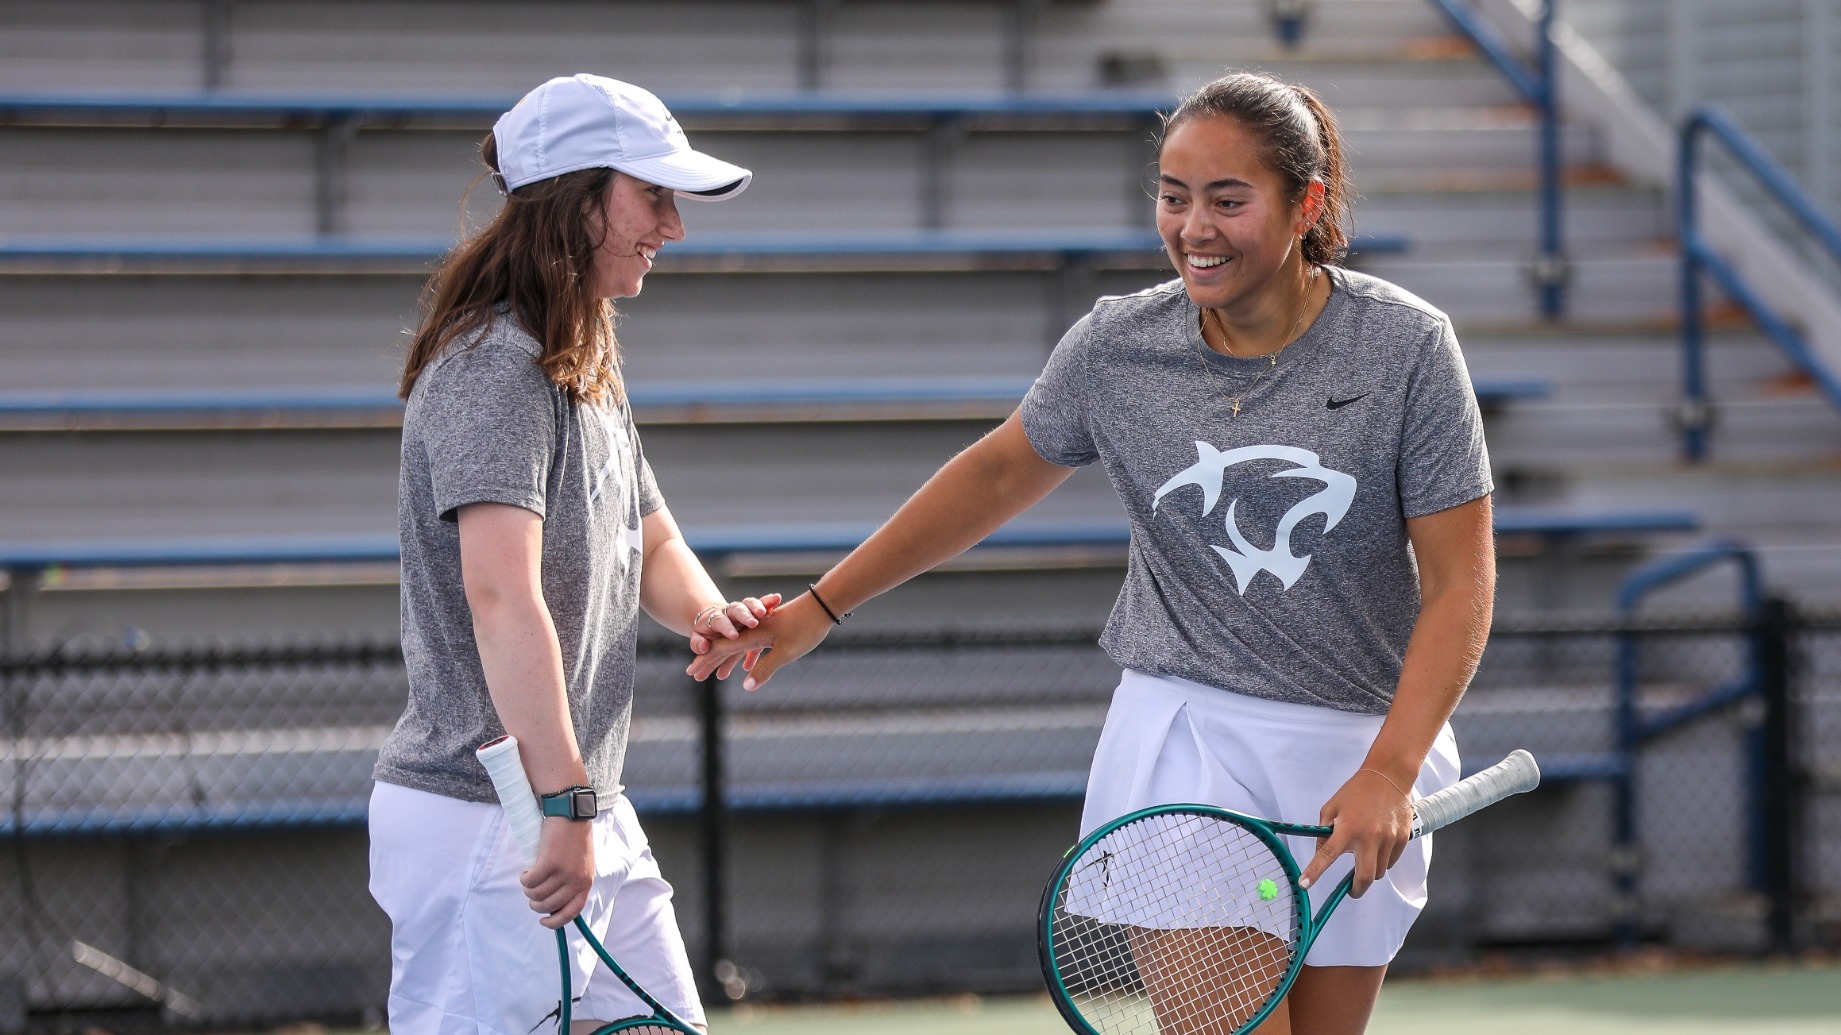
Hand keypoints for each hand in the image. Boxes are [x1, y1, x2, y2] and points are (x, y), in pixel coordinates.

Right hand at [522, 815, 594, 927]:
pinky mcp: (549, 863)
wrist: (572, 815)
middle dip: (535, 903)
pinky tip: (526, 872)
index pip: (572, 912)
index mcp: (586, 883)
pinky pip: (530, 881)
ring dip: (528, 889)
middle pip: (549, 906)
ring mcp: (563, 872)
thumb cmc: (573, 839)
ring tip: (529, 878)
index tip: (543, 921)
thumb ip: (571, 883)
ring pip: (536, 894)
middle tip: (531, 893)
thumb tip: (554, 904)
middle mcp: (576, 881)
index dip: (555, 922)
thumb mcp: (580, 865)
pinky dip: (524, 879)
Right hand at [687, 591, 834, 689]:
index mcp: (751, 635)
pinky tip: (747, 668)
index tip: (691, 673)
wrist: (822, 606)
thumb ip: (765, 668)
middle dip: (709, 662)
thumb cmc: (806, 629)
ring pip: (737, 648)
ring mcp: (763, 629)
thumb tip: (746, 686)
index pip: (721, 650)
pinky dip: (745, 657)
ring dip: (726, 661)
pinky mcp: (773, 630)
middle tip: (694, 675)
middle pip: (724, 648)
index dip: (706, 662)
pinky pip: (752, 646)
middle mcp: (753, 630)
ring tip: (718, 676)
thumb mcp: (786, 652)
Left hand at [1298, 768, 1415, 898]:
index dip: (1314, 872)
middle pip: (1365, 878)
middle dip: (1356, 889)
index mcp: (1347, 828)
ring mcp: (1389, 839)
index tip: (1305, 885)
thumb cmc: (1356, 791)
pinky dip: (1383, 861)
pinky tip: (1378, 846)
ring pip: (1380, 871)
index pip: (1327, 855)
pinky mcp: (1403, 839)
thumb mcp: (1332, 807)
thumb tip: (1321, 853)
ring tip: (1365, 856)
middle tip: (1351, 890)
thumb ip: (1325, 831)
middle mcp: (1369, 836)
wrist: (1389, 776)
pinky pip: (1391, 861)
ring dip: (1370, 871)